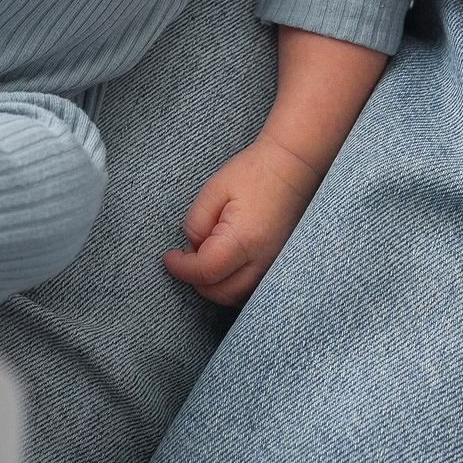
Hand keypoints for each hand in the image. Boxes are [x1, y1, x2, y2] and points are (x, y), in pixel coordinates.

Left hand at [161, 134, 322, 305]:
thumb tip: (192, 250)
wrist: (292, 165)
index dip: (181, 268)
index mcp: (245, 238)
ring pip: (237, 296)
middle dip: (197, 281)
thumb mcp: (214, 190)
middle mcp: (264, 259)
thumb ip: (196, 224)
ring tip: (206, 256)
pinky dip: (233, 284)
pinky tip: (225, 265)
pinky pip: (252, 289)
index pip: (206, 271)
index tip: (169, 257)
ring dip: (215, 286)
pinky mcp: (279, 264)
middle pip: (222, 293)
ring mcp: (275, 265)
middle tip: (186, 257)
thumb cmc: (253, 172)